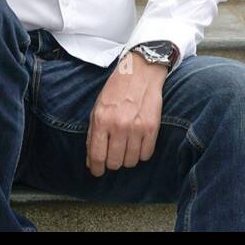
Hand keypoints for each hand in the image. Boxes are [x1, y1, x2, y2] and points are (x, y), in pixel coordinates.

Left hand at [85, 51, 167, 175]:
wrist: (140, 72)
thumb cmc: (116, 90)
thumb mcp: (97, 109)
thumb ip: (93, 135)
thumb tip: (91, 161)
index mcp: (101, 120)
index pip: (97, 156)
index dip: (96, 168)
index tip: (98, 171)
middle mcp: (119, 125)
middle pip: (115, 163)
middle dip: (112, 163)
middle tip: (113, 155)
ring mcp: (137, 127)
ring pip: (131, 161)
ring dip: (127, 158)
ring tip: (126, 146)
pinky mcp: (152, 127)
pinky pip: (146, 154)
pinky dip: (141, 153)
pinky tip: (138, 142)